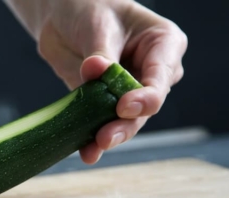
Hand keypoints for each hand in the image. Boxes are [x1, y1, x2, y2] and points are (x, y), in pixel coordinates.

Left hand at [6, 0, 186, 163]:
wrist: (63, 15)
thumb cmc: (91, 8)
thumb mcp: (97, 25)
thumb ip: (99, 52)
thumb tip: (95, 70)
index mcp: (164, 45)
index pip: (160, 78)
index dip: (145, 97)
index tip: (124, 106)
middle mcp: (153, 73)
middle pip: (145, 107)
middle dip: (125, 124)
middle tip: (105, 137)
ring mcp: (130, 91)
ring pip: (127, 121)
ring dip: (110, 136)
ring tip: (93, 148)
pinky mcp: (105, 104)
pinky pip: (102, 123)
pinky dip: (93, 138)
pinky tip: (86, 152)